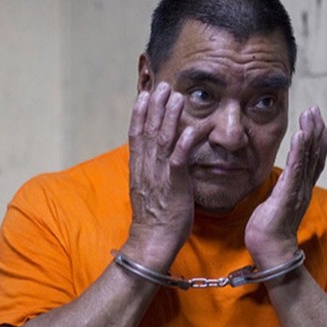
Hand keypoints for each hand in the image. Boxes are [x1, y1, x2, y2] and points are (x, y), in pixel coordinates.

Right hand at [124, 83, 199, 269]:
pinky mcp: (174, 185)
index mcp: (139, 168)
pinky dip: (184, 143)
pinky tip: (190, 128)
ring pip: (162, 139)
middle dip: (155, 106)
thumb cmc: (154, 219)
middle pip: (148, 130)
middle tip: (162, 85)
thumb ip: (150, 171)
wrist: (152, 241)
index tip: (145, 94)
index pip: (137, 134)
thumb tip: (152, 159)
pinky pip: (179, 160)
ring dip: (170, 116)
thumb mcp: (148, 189)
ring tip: (176, 96)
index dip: (140, 113)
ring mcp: (159, 175)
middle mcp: (146, 167)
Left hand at [245, 107, 326, 267]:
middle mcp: (304, 188)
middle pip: (316, 154)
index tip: (313, 119)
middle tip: (314, 110)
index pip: (313, 159)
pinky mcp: (288, 196)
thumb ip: (281, 189)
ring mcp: (298, 191)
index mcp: (300, 188)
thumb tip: (280, 178)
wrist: (270, 252)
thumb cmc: (269, 230)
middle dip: (316, 130)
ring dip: (311, 135)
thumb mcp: (275, 202)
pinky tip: (301, 136)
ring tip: (311, 116)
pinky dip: (301, 152)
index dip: (315, 138)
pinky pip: (297, 170)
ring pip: (310, 158)